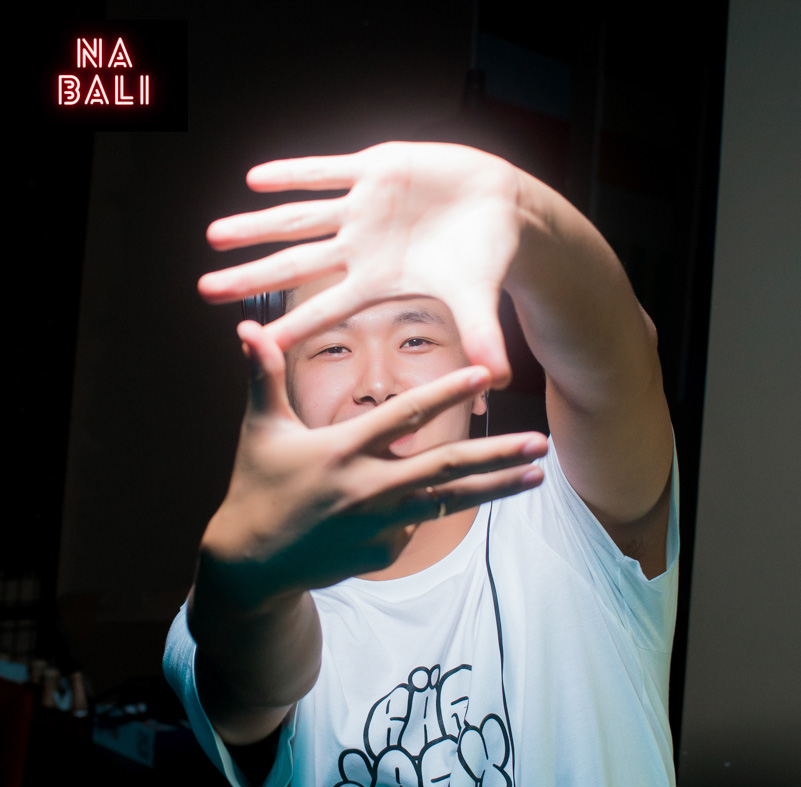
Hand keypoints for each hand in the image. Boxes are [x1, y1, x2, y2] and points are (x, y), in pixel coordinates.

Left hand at [197, 142, 522, 384]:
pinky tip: (255, 180)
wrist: (499, 205)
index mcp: (377, 282)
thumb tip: (495, 380)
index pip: (325, 310)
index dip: (290, 325)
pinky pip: (326, 170)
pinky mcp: (375, 168)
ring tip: (214, 236)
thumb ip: (480, 336)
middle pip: (294, 264)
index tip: (253, 340)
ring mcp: (362, 208)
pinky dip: (293, 173)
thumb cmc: (483, 256)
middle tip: (207, 290)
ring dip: (256, 226)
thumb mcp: (478, 300)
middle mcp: (359, 248)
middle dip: (251, 275)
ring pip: (298, 217)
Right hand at [199, 323, 545, 607]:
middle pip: (447, 468)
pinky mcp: (383, 553)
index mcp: (342, 450)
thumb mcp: (262, 429)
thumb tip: (247, 324)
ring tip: (537, 475)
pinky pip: (413, 524)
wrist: (251, 562)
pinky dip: (416, 510)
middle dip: (499, 455)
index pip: (404, 416)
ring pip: (449, 502)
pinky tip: (395, 508)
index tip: (485, 375)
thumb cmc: (257, 485)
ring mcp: (379, 525)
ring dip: (497, 489)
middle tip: (541, 443)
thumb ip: (264, 375)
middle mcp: (369, 488)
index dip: (446, 393)